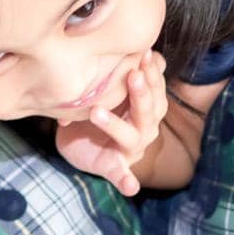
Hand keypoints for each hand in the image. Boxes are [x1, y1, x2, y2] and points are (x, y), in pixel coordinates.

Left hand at [54, 52, 167, 196]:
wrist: (78, 140)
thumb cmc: (98, 108)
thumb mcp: (109, 87)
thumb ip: (123, 71)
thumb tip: (147, 49)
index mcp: (145, 105)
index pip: (155, 87)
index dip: (153, 72)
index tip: (145, 53)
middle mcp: (145, 126)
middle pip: (149, 109)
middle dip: (141, 93)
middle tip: (132, 75)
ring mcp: (132, 148)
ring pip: (132, 135)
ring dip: (117, 125)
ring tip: (97, 112)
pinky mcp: (115, 167)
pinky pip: (122, 176)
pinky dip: (126, 181)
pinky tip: (130, 186)